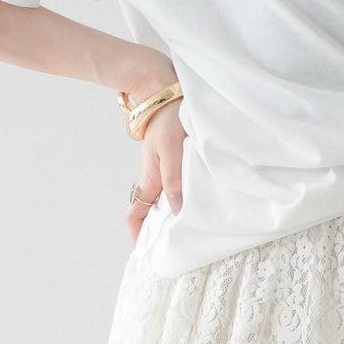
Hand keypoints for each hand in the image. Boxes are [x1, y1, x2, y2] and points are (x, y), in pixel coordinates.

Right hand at [122, 66, 185, 248]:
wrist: (164, 87)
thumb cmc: (167, 117)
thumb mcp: (172, 150)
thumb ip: (175, 180)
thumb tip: (176, 212)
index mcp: (151, 179)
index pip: (136, 215)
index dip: (138, 237)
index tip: (147, 255)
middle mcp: (157, 177)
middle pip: (154, 212)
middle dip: (163, 231)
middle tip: (183, 248)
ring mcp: (166, 168)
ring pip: (169, 199)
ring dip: (178, 215)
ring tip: (200, 230)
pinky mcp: (177, 158)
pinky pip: (181, 184)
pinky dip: (190, 196)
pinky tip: (208, 200)